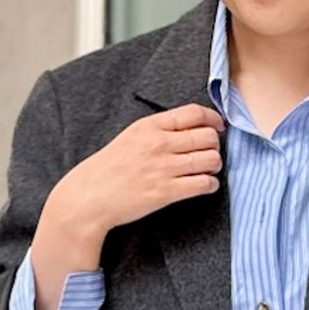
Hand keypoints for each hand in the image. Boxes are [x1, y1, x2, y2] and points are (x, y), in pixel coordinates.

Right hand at [54, 103, 226, 236]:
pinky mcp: (166, 192)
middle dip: (215, 145)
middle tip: (210, 153)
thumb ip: (158, 130)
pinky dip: (210, 185)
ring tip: (207, 170)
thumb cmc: (109, 168)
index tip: (218, 126)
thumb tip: (188, 128)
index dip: (213, 119)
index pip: (194, 113)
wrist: (90, 196)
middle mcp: (159, 144)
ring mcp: (164, 168)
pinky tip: (205, 185)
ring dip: (215, 166)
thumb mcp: (131, 137)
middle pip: (207, 136)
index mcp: (150, 126)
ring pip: (210, 159)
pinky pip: (204, 184)